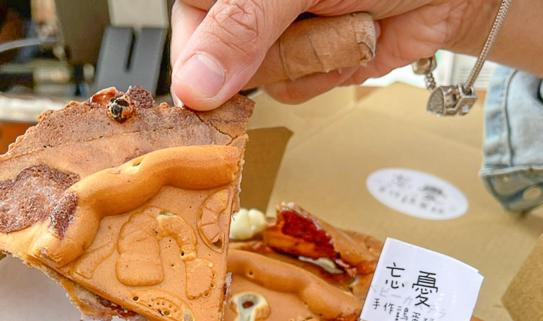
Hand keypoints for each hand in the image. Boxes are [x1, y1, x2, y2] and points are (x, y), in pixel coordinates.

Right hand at [170, 0, 485, 108]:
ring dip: (315, 54)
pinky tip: (355, 38)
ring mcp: (281, 36)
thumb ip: (241, 28)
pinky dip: (333, 68)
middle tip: (311, 12)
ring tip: (344, 15)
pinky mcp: (311, 63)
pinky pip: (299, 90)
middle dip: (276, 47)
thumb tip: (193, 85)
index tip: (217, 79)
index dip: (201, 59)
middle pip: (224, 63)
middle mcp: (249, 8)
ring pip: (266, 79)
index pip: (187, 28)